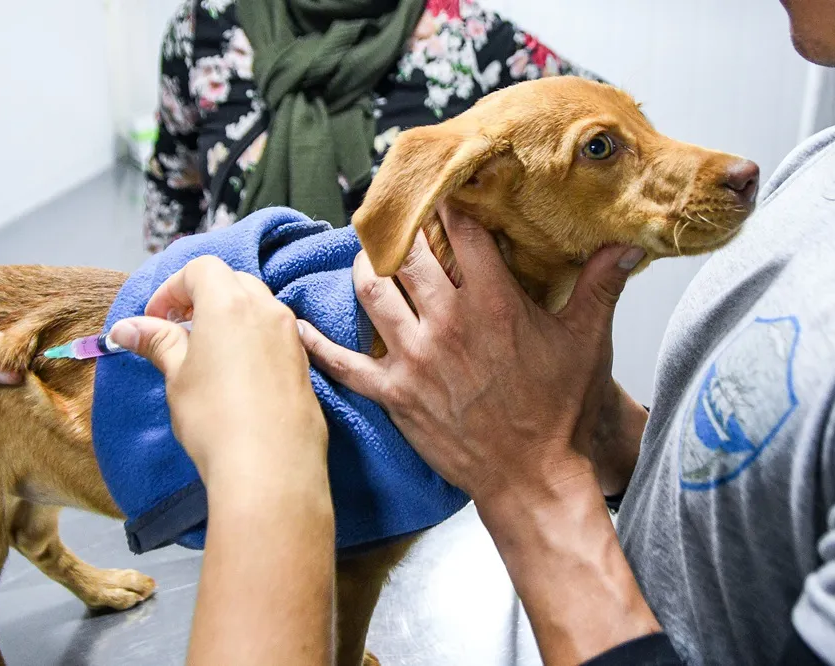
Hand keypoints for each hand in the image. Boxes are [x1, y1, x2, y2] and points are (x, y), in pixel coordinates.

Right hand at [108, 256, 327, 493]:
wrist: (270, 468)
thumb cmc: (216, 419)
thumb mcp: (178, 376)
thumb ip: (157, 342)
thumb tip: (126, 328)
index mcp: (230, 303)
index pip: (200, 270)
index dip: (172, 289)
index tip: (155, 318)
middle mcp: (266, 310)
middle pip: (232, 281)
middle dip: (202, 297)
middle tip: (178, 329)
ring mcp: (291, 336)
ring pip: (258, 306)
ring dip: (230, 317)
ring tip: (206, 353)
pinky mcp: (304, 363)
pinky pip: (275, 335)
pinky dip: (253, 339)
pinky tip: (237, 374)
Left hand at [300, 206, 658, 663]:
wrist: (530, 476)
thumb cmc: (557, 410)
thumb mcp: (585, 342)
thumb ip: (601, 286)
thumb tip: (626, 242)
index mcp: (493, 302)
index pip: (462, 233)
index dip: (451, 204)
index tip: (443, 187)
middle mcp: (447, 322)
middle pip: (409, 255)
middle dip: (402, 231)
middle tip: (395, 215)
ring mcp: (413, 358)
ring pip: (372, 293)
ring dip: (364, 268)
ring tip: (367, 254)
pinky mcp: (392, 394)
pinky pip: (343, 363)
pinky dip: (317, 344)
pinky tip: (296, 323)